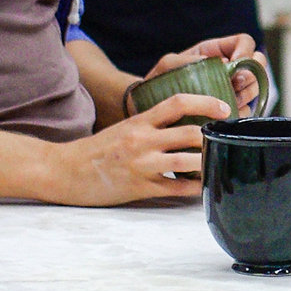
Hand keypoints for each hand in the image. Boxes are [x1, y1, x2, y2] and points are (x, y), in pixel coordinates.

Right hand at [49, 92, 228, 204]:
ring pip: (188, 161)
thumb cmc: (96, 149)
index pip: (178, 103)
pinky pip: (176, 187)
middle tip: (226, 138)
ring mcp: (143, 165)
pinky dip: (194, 187)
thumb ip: (151, 124)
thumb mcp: (124, 128)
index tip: (224, 108)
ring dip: (207, 161)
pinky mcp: (140, 187)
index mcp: (139, 122)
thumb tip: (184, 123)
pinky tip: (203, 185)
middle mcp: (143, 140)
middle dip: (212, 135)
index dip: (206, 102)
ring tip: (218, 161)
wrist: (64, 171)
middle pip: (190, 133)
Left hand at [151, 33, 263, 109]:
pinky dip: (240, 113)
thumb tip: (220, 64)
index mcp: (217, 51)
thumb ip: (188, 59)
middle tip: (234, 85)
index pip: (245, 42)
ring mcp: (232, 89)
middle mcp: (229, 69)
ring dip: (246, 95)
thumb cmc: (159, 81)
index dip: (247, 51)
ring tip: (227, 101)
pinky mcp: (231, 109)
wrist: (153, 108)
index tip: (237, 62)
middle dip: (250, 76)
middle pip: (258, 65)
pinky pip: (247, 110)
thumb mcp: (167, 64)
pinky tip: (225, 116)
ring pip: (256, 88)